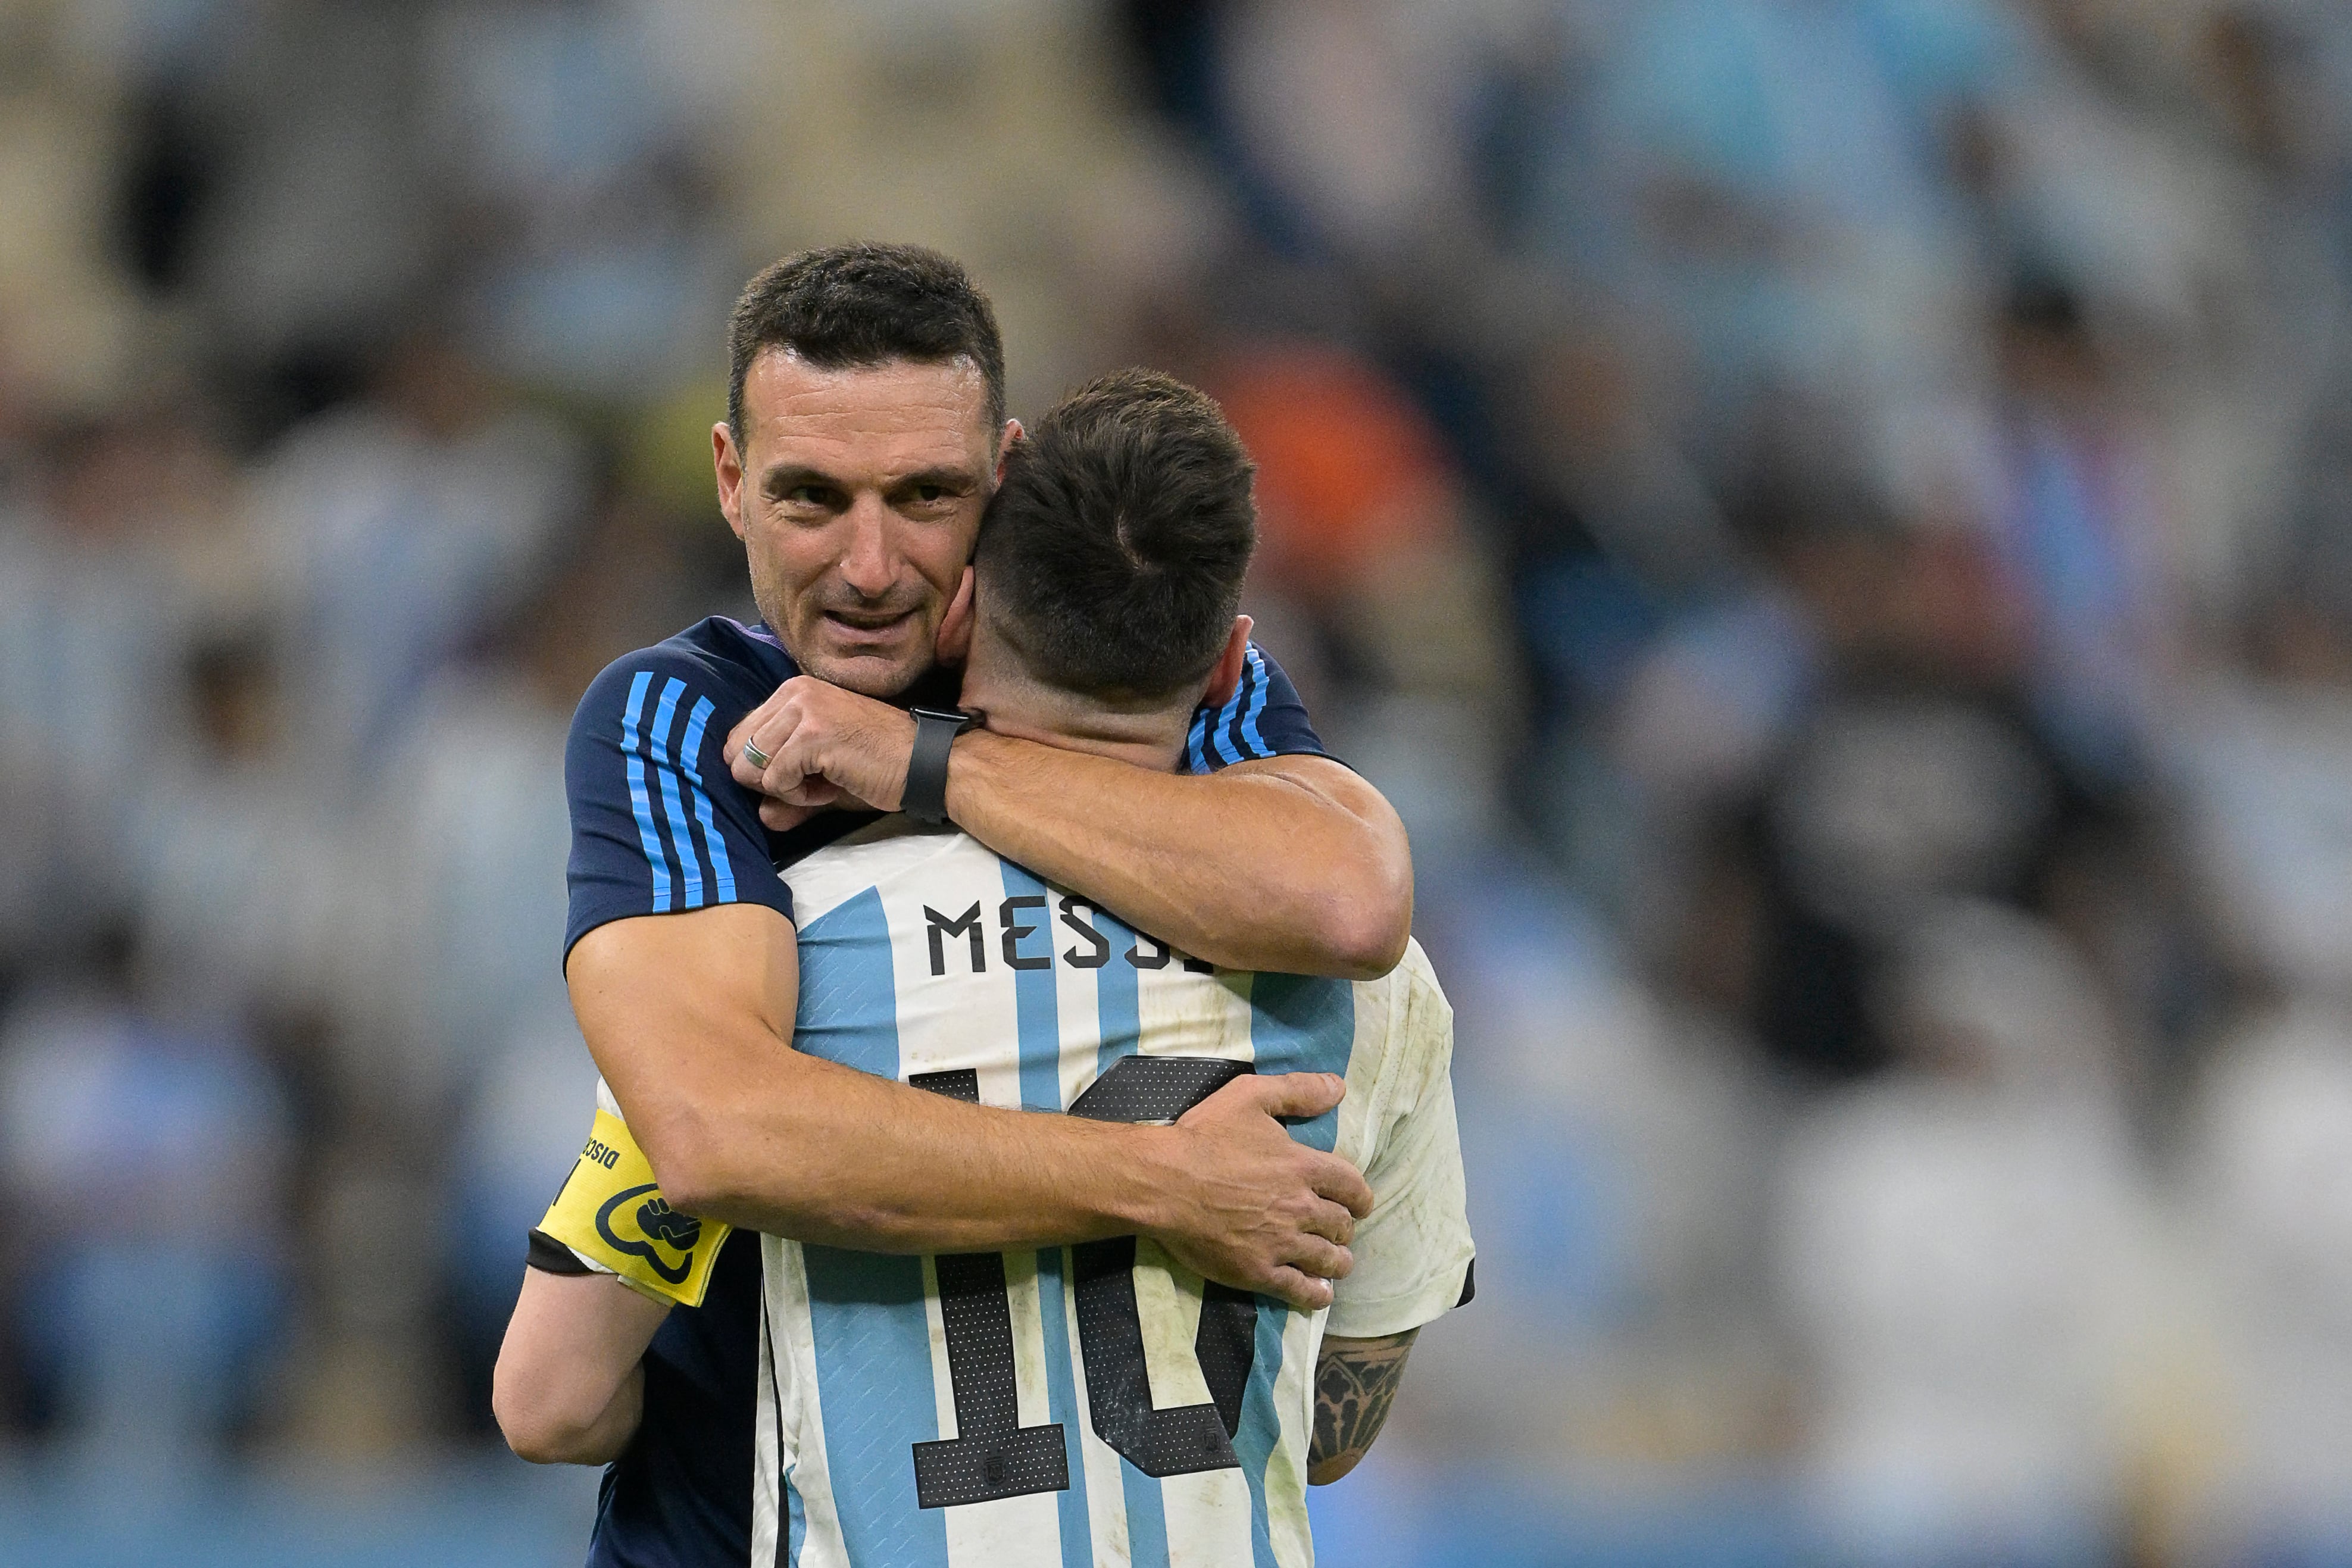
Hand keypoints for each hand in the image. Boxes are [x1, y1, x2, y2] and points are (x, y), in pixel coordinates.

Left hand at [725, 677, 915, 829]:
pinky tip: (832, 786)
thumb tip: (762, 817)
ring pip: (751, 767)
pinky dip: (800, 796)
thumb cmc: (878, 766)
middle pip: (737, 752)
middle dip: (769, 779)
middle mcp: (793, 692)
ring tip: (824, 782)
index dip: (766, 768)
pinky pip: (775, 781)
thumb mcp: (823, 777)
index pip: (741, 736)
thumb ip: (787, 794)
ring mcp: (802, 711)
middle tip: (813, 780)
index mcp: (793, 691)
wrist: (926, 764)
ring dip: (786, 788)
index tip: (807, 772)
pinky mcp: (811, 736)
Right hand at [1144, 1072, 1373, 1313]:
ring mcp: (1280, 1243)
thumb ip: (1297, 1090)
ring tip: (1336, 1263)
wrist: (1162, 1183)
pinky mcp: (1258, 1271)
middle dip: (1344, 1229)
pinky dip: (1316, 1294)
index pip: (1351, 1186)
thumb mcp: (1249, 1096)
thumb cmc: (1203, 1136)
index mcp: (1303, 1166)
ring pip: (1328, 1260)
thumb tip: (1339, 1088)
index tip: (1360, 1204)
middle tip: (1339, 1231)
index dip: (1360, 1197)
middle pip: (1341, 1225)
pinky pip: (1299, 1290)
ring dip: (1338, 1261)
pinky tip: (1321, 1294)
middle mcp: (1300, 1207)